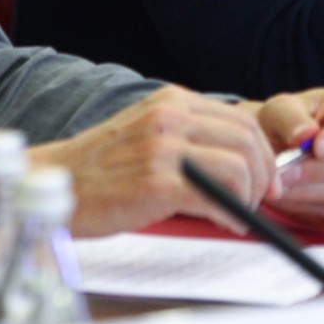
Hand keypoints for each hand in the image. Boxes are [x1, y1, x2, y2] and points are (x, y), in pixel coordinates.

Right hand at [29, 86, 275, 236]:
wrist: (56, 186)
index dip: (263, 153)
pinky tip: (225, 222)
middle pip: (247, 140)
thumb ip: (189, 138)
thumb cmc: (102, 169)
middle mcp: (170, 116)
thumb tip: (241, 164)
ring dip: (249, 196)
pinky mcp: (157, 181)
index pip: (240, 120)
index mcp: (172, 101)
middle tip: (259, 201)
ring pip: (240, 166)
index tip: (266, 180)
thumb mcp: (148, 133)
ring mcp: (163, 147)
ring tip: (237, 214)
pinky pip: (218, 195)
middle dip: (263, 176)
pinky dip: (232, 213)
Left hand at [257, 87, 323, 227]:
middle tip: (283, 174)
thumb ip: (291, 118)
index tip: (317, 147)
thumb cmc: (286, 122)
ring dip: (309, 191)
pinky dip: (308, 207)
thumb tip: (305, 135)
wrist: (279, 151)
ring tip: (276, 186)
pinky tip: (285, 197)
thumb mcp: (281, 109)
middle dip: (319, 170)